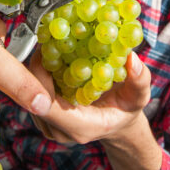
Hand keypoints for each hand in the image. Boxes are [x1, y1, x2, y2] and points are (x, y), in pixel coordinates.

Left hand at [29, 49, 150, 144]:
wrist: (116, 121)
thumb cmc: (126, 108)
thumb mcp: (139, 95)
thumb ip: (139, 80)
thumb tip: (132, 58)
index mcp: (81, 126)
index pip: (49, 107)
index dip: (40, 81)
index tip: (43, 54)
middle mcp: (59, 130)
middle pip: (34, 97)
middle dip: (37, 67)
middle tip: (45, 39)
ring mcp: (47, 124)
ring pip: (30, 93)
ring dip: (36, 68)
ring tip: (47, 44)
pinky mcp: (41, 116)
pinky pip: (32, 92)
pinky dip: (38, 73)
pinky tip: (48, 56)